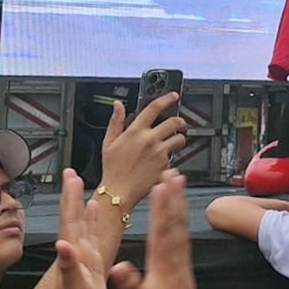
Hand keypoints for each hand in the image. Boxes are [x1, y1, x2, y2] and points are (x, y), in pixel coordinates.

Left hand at [50, 169, 110, 288]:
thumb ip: (68, 268)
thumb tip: (62, 245)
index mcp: (72, 255)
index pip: (70, 220)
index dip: (70, 198)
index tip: (71, 176)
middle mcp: (75, 252)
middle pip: (73, 217)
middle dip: (72, 194)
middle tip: (72, 173)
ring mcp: (83, 257)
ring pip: (83, 224)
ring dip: (82, 205)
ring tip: (84, 186)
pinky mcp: (92, 264)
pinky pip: (93, 236)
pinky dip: (93, 222)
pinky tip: (96, 213)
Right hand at [99, 94, 187, 208]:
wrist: (119, 192)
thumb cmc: (112, 168)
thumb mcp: (109, 142)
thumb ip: (116, 121)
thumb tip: (118, 105)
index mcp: (135, 131)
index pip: (154, 108)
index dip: (166, 98)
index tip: (173, 96)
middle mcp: (150, 140)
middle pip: (174, 122)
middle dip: (180, 121)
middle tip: (179, 123)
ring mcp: (160, 152)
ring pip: (180, 138)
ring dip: (179, 138)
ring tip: (172, 142)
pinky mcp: (166, 165)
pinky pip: (174, 156)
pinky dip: (171, 155)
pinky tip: (161, 159)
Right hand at [109, 172, 212, 288]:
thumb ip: (129, 285)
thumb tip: (118, 267)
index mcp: (163, 263)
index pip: (162, 228)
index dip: (162, 205)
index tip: (162, 184)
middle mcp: (175, 257)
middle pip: (174, 220)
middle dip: (173, 195)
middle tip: (174, 172)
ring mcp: (181, 261)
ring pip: (180, 226)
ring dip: (178, 203)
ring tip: (178, 183)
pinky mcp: (183, 266)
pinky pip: (182, 236)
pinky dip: (179, 220)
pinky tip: (178, 215)